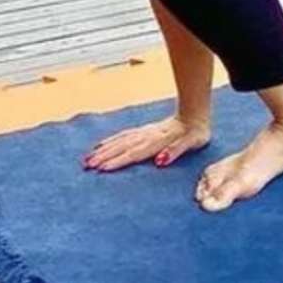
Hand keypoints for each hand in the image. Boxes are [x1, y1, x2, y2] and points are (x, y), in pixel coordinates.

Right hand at [83, 114, 210, 171]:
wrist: (196, 113)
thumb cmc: (196, 132)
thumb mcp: (192, 142)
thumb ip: (175, 151)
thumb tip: (160, 161)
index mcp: (157, 141)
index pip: (134, 153)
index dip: (118, 161)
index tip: (101, 169)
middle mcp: (147, 135)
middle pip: (123, 147)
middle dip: (104, 156)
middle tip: (86, 166)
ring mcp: (144, 132)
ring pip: (120, 140)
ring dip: (104, 149)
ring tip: (87, 158)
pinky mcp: (144, 130)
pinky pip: (124, 135)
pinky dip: (111, 140)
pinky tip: (102, 145)